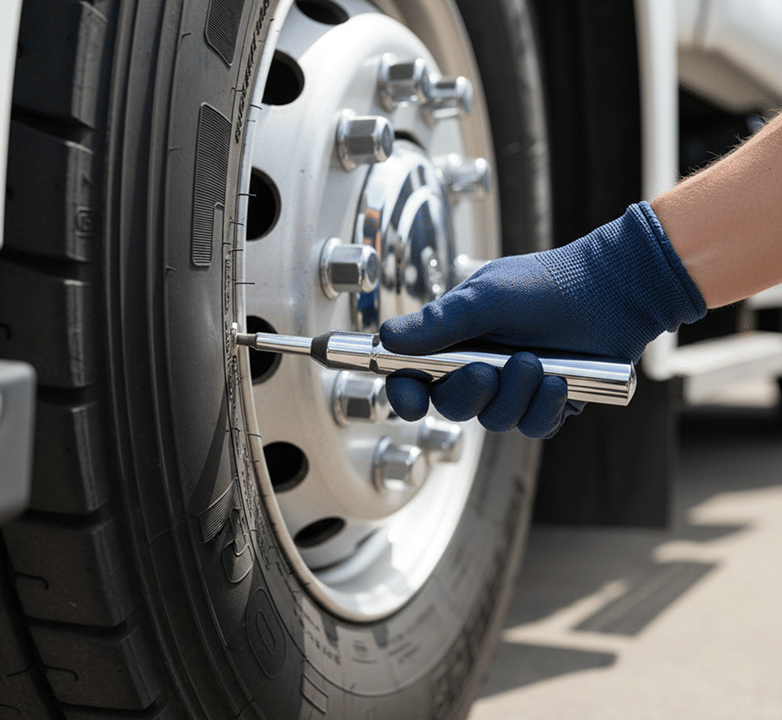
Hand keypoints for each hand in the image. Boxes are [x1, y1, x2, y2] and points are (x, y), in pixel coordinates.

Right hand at [380, 202, 705, 436]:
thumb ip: (438, 322)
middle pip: (452, 406)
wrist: (611, 292)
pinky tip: (557, 383)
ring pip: (494, 420)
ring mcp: (514, 388)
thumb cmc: (547, 284)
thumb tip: (388, 337)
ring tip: (536, 363)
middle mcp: (481, 367)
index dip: (406, 394)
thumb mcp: (486, 297)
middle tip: (487, 370)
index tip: (411, 401)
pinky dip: (544, 408)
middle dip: (468, 393)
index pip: (415, 377)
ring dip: (514, 395)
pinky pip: (533, 426)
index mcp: (456, 341)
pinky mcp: (546, 404)